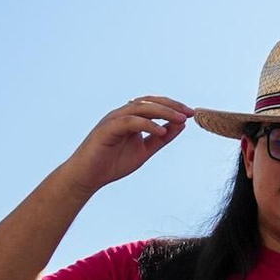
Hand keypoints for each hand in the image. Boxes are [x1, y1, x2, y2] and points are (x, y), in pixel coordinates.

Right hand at [58, 97, 191, 196]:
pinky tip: (161, 130)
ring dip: (163, 112)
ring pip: (140, 108)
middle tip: (189, 113)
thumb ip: (162, 138)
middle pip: (149, 102)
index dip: (173, 106)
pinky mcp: (106, 129)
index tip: (191, 113)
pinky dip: (147, 124)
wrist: (88, 177)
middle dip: (171, 105)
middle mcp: (122, 115)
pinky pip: (129, 122)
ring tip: (180, 119)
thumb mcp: (145, 150)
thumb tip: (181, 124)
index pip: (154, 104)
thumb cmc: (113, 163)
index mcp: (131, 118)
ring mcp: (113, 120)